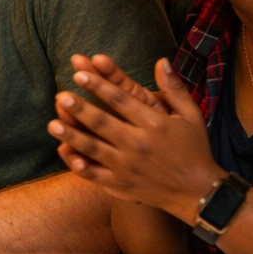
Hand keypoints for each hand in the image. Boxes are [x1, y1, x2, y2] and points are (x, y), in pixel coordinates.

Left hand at [47, 57, 223, 218]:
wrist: (199, 192)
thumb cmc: (195, 149)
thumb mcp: (191, 116)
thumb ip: (174, 89)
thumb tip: (161, 60)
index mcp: (154, 124)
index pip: (121, 101)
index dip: (99, 86)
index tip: (80, 73)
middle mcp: (139, 144)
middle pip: (104, 122)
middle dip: (80, 108)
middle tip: (61, 95)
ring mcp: (128, 166)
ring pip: (94, 148)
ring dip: (72, 135)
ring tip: (53, 123)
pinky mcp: (122, 185)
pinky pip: (97, 175)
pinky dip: (80, 166)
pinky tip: (65, 154)